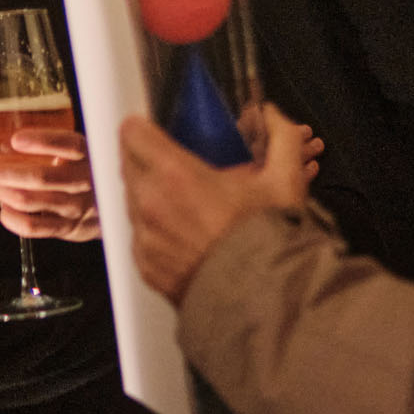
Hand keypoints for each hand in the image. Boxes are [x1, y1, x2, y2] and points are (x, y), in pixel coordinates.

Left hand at [0, 128, 100, 240]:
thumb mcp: (84, 152)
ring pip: (31, 201)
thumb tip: (8, 134)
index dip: (42, 141)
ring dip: (2, 191)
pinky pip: (32, 226)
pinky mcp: (69, 228)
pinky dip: (11, 217)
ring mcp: (77, 207)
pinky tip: (4, 208)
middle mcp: (85, 181)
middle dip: (3, 172)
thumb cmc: (89, 172)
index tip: (15, 139)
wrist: (118, 207)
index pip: (70, 145)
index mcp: (90, 155)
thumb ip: (59, 144)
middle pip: (41, 177)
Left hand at [121, 104, 315, 304]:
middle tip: (175, 164)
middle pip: (127, 164)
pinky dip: (154, 229)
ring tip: (184, 201)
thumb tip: (270, 113)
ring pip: (131, 200)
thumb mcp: (285, 180)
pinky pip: (139, 235)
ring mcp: (143, 238)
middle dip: (147, 159)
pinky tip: (184, 232)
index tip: (157, 131)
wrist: (258, 300)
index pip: (131, 133)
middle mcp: (149, 204)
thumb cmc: (267, 240)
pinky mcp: (143, 265)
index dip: (143, 127)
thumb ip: (280, 136)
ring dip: (150, 194)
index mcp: (174, 175)